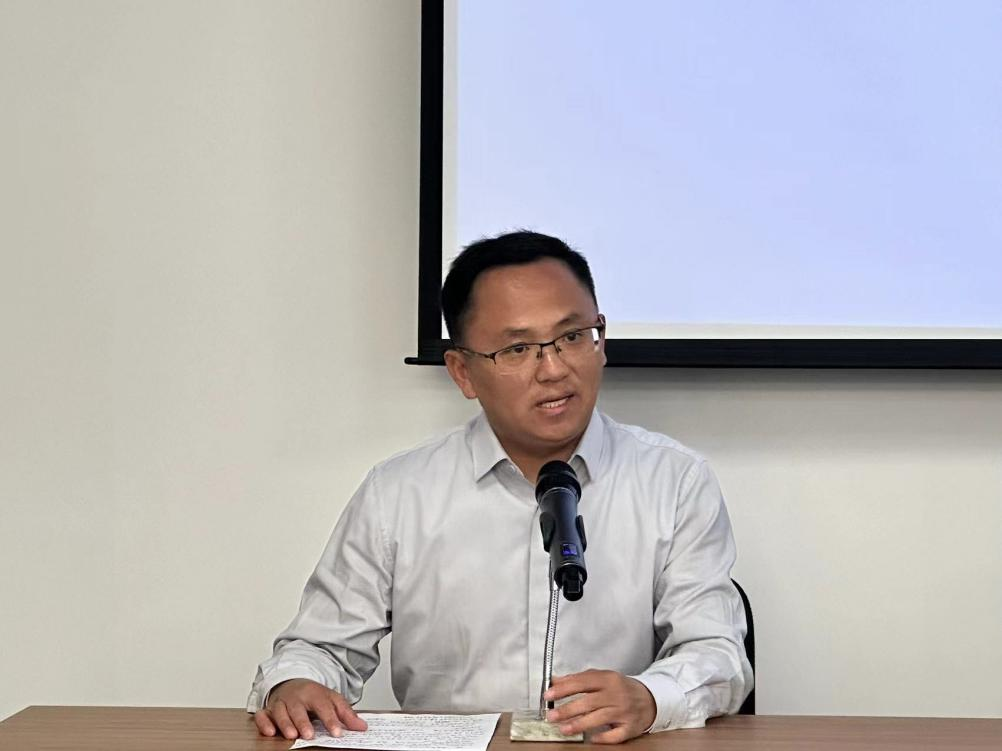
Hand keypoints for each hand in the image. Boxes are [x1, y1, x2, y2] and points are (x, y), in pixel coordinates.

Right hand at [253, 678, 367, 739]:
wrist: (293, 683)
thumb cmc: (313, 695)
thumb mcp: (332, 700)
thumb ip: (346, 714)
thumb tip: (362, 727)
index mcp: (314, 693)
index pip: (324, 706)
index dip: (331, 720)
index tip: (337, 733)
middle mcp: (296, 698)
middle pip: (299, 709)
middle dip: (303, 722)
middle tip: (309, 734)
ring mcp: (281, 703)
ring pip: (281, 712)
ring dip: (285, 723)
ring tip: (292, 735)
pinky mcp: (268, 709)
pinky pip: (263, 715)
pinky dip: (264, 722)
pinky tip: (269, 732)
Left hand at [543, 669, 655, 743]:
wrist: (648, 699)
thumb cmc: (620, 688)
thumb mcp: (602, 678)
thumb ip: (579, 679)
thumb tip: (555, 681)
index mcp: (608, 679)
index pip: (583, 682)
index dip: (564, 689)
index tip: (549, 695)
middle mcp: (616, 694)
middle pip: (589, 702)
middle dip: (568, 709)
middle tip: (552, 716)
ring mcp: (624, 711)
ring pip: (600, 718)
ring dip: (580, 724)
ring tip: (564, 729)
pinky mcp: (630, 727)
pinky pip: (615, 735)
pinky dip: (603, 737)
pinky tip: (591, 739)